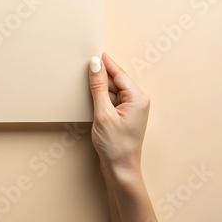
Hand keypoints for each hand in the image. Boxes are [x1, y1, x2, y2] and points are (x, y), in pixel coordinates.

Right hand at [88, 53, 149, 177]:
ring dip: (99, 89)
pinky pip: (111, 100)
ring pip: (112, 90)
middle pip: (116, 80)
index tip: (93, 51)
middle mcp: (138, 101)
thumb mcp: (103, 113)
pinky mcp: (123, 116)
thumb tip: (95, 65)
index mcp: (138, 98)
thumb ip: (98, 87)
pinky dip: (101, 99)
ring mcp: (131, 109)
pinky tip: (91, 99)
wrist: (120, 170)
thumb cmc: (115, 145)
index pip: (119, 73)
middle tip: (84, 66)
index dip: (105, 62)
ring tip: (85, 84)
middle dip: (101, 75)